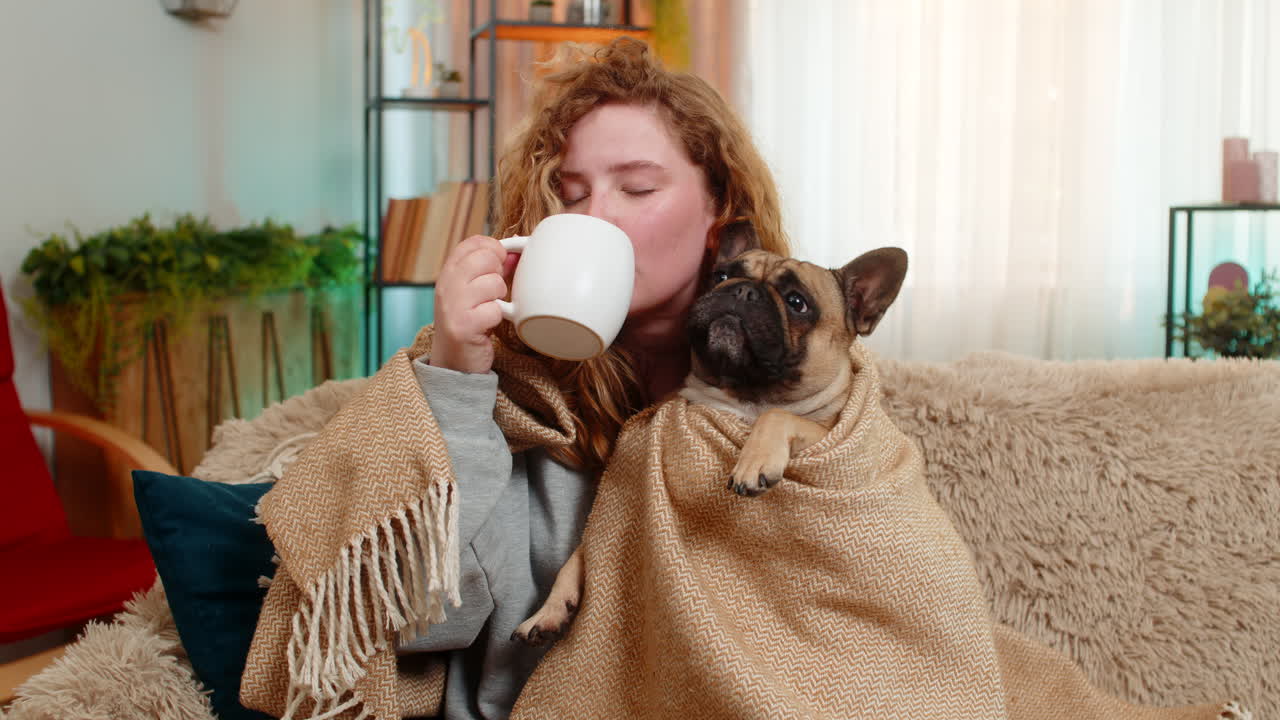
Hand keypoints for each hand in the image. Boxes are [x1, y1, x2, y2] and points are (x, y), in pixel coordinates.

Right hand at [429, 235, 518, 373]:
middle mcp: (447, 285)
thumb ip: (494, 270)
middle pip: (486, 258)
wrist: (454, 363)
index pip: (473, 243)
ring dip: (499, 298)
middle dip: (498, 274)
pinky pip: (494, 310)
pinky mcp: (463, 326)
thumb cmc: (469, 324)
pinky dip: (497, 319)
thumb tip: (515, 251)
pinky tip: (487, 325)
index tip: (498, 265)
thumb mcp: (475, 293)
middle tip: (493, 293)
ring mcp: (452, 305)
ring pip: (494, 283)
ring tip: (489, 310)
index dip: (493, 249)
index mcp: (449, 273)